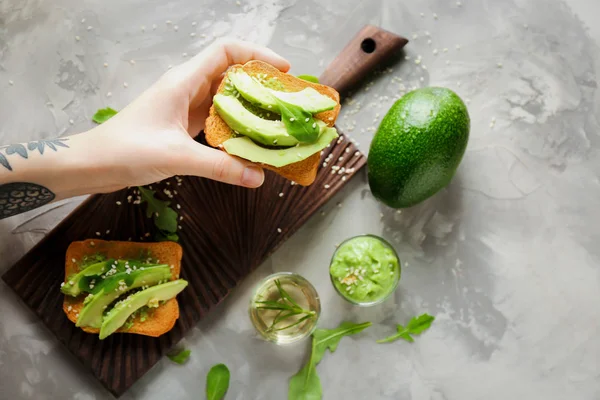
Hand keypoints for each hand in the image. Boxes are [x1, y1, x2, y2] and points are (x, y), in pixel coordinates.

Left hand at [77, 39, 290, 192]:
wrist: (94, 163)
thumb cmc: (126, 150)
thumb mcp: (176, 157)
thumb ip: (219, 166)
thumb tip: (258, 178)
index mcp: (184, 81)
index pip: (226, 51)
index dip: (256, 54)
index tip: (282, 71)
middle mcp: (187, 88)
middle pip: (231, 72)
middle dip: (261, 83)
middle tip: (286, 101)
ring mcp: (186, 106)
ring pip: (226, 96)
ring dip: (250, 106)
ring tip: (276, 121)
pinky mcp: (184, 124)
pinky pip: (217, 117)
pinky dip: (236, 125)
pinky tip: (250, 141)